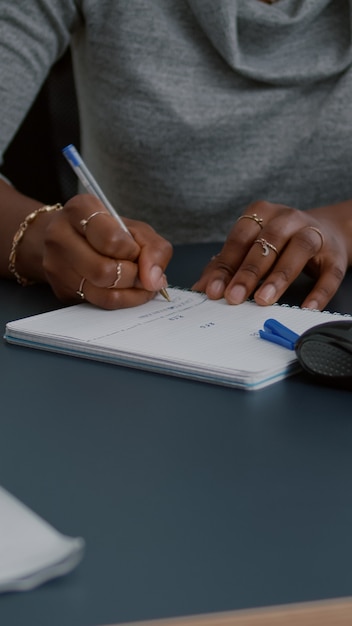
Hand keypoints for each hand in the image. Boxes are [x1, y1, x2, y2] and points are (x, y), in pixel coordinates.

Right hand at [41, 194, 172, 308]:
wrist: (68, 240)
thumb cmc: (104, 232)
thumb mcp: (134, 228)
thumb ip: (154, 247)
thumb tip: (155, 279)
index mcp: (80, 210)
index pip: (111, 240)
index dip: (132, 251)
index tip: (136, 251)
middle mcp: (60, 236)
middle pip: (104, 271)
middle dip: (133, 276)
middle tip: (141, 273)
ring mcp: (56, 265)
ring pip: (102, 293)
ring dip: (130, 293)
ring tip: (138, 284)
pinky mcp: (61, 289)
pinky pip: (99, 304)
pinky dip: (121, 301)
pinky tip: (126, 291)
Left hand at [193, 200, 351, 310]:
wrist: (327, 232)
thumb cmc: (280, 242)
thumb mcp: (251, 246)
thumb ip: (226, 264)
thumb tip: (202, 288)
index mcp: (262, 214)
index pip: (240, 239)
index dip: (226, 265)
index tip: (213, 290)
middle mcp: (289, 219)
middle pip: (267, 243)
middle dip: (248, 272)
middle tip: (234, 297)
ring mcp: (314, 234)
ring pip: (298, 250)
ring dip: (279, 276)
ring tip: (263, 299)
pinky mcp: (335, 255)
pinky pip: (329, 273)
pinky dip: (319, 292)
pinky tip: (307, 307)